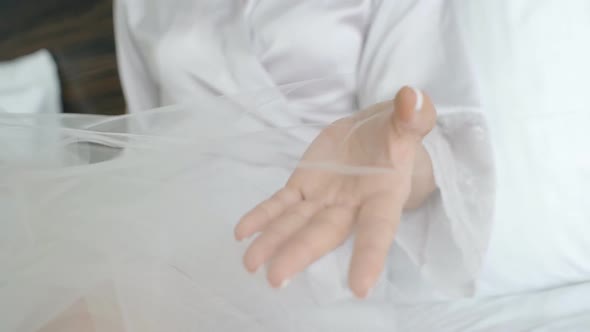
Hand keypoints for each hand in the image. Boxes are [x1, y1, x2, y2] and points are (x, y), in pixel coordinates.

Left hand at [235, 87, 436, 297]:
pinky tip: (242, 233)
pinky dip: (262, 217)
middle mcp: (351, 205)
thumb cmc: (396, 133)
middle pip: (325, 232)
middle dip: (300, 253)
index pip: (378, 228)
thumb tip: (412, 99)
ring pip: (297, 223)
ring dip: (273, 241)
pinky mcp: (303, 188)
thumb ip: (412, 115)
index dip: (370, 255)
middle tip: (276, 278)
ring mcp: (323, 199)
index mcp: (383, 194)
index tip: (360, 287)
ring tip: (250, 262)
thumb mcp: (409, 120)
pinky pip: (281, 205)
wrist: (375, 134)